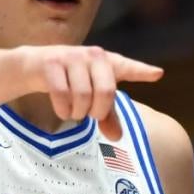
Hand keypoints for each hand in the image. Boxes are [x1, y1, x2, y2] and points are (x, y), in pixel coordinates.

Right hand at [18, 45, 162, 138]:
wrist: (35, 65)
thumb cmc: (70, 80)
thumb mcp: (91, 96)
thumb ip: (106, 115)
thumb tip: (117, 138)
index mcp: (108, 62)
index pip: (128, 67)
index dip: (143, 71)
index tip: (158, 74)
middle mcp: (93, 55)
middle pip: (106, 91)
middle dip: (97, 111)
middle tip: (90, 116)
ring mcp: (72, 56)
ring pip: (83, 95)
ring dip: (77, 111)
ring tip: (74, 112)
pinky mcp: (52, 62)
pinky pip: (62, 94)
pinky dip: (62, 109)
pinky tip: (62, 110)